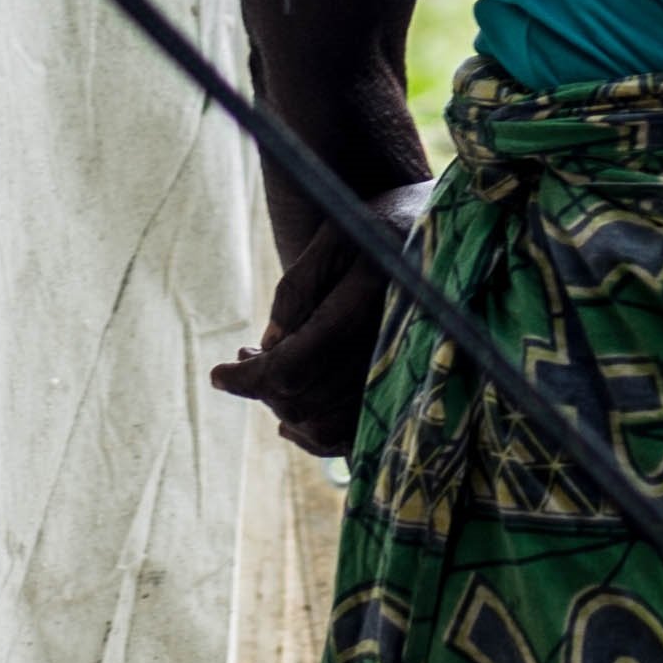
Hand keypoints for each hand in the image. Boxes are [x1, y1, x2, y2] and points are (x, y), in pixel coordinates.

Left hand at [211, 213, 394, 455]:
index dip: (250, 377)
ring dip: (285, 410)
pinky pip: (357, 437)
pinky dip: (317, 436)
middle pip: (306, 399)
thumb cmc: (380, 224)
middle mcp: (392, 344)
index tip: (217, 375)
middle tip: (244, 356)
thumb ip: (300, 287)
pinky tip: (293, 416)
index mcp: (369, 297)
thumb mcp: (337, 233)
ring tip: (268, 375)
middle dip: (262, 386)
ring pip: (327, 426)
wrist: (445, 235)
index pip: (296, 364)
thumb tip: (272, 346)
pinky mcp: (408, 393)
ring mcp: (404, 374)